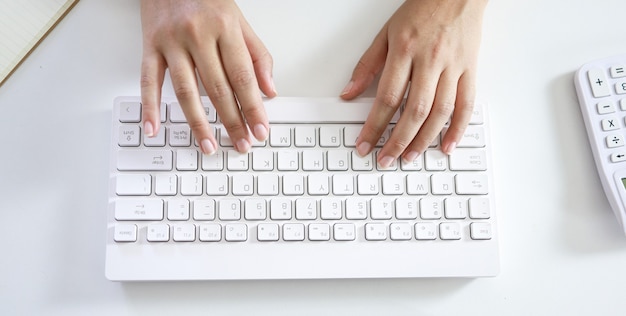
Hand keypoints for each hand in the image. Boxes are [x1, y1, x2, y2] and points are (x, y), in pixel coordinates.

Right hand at [140, 0, 276, 154]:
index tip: (260, 130)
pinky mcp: (150, 46)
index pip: (243, 77)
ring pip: (186, 90)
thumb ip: (257, 55)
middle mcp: (198, 35)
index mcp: (225, 28)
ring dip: (198, 123)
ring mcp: (172, 42)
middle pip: (218, 88)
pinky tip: (154, 128)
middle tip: (241, 144)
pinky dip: (149, 106)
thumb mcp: (239, 21)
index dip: (253, 107)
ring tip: (208, 146)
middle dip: (232, 121)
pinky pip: (148, 80)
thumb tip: (269, 90)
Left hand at [341, 0, 487, 166]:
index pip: (387, 98)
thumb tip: (349, 93)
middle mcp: (430, 61)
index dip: (374, 126)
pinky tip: (447, 145)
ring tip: (409, 157)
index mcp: (404, 50)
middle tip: (385, 159)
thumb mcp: (386, 32)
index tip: (364, 144)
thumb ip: (367, 65)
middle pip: (413, 111)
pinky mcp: (470, 70)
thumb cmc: (422, 9)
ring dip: (423, 140)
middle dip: (397, 141)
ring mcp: (453, 67)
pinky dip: (458, 129)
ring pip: (439, 112)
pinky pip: (466, 104)